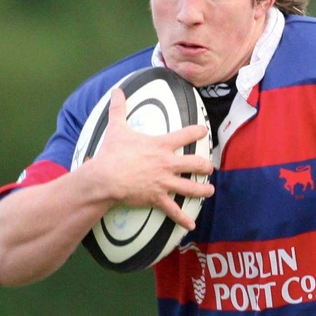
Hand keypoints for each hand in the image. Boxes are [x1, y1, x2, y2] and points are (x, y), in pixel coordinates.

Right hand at [90, 88, 214, 228]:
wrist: (105, 177)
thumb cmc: (112, 153)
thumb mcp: (117, 128)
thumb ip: (119, 108)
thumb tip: (116, 90)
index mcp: (161, 145)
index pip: (186, 135)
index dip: (197, 132)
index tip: (204, 131)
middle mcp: (167, 163)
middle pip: (196, 164)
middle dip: (206, 166)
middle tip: (210, 168)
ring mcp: (164, 182)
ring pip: (191, 188)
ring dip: (203, 190)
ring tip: (210, 191)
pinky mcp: (157, 197)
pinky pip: (174, 210)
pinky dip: (183, 219)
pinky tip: (192, 225)